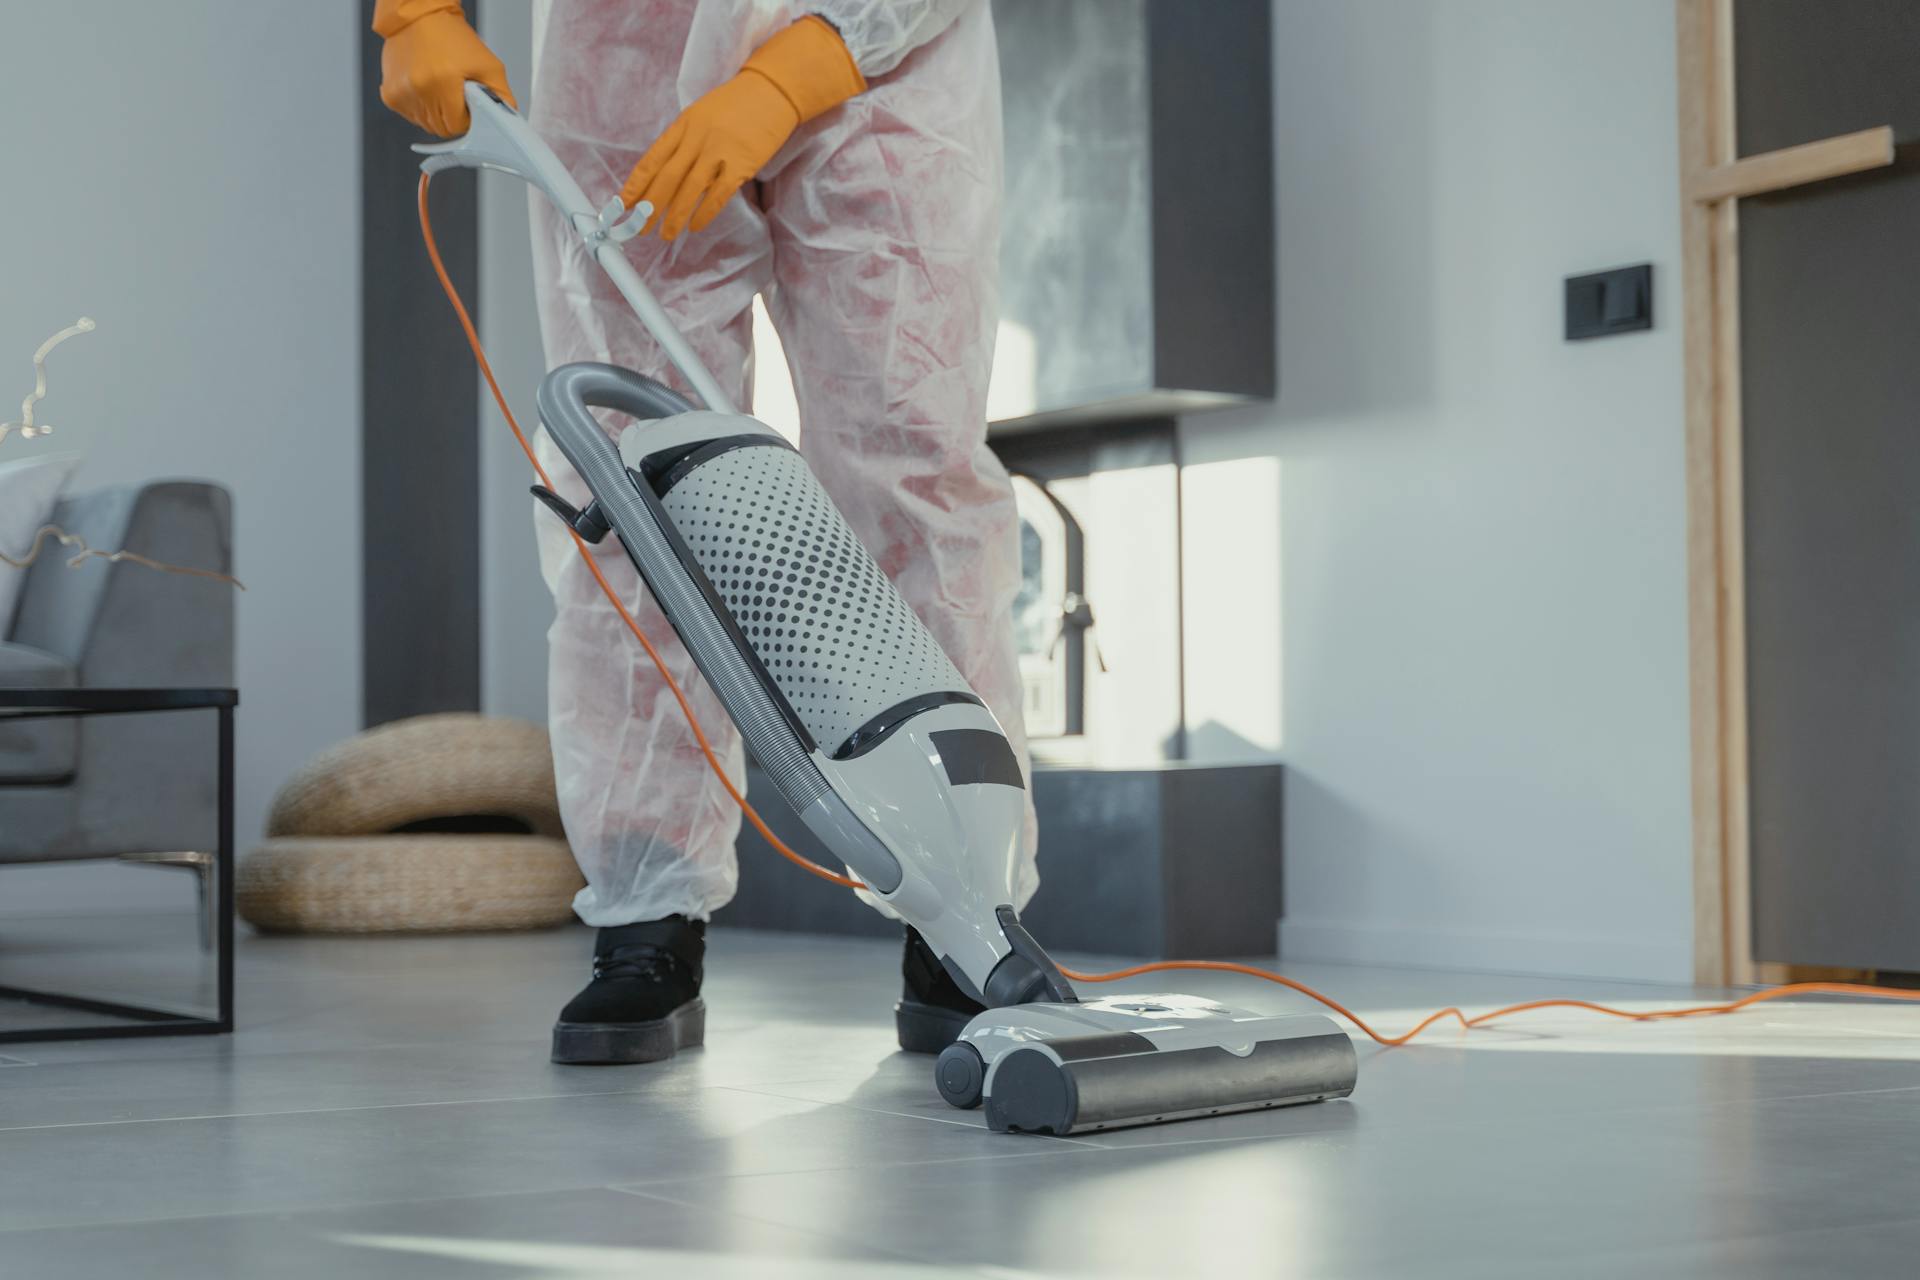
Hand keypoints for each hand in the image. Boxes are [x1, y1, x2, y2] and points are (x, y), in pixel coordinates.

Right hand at [376, 5, 514, 137]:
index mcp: (442, 83)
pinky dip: (421, 107)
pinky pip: (412, 116)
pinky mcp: (390, 95)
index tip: (469, 103)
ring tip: (440, 86)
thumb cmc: (453, 37)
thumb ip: (502, 96)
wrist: (419, 17)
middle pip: (442, 129)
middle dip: (453, 116)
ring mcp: (401, 94)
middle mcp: (418, 90)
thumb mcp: (488, 65)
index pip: (458, 126)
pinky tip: (426, 86)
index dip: (468, 117)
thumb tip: (509, 119)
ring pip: (426, 125)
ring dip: (437, 113)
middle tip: (456, 93)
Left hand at [620, 16, 864, 239]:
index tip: (622, 204)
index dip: (635, 184)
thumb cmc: (737, 104)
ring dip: (674, 215)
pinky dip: (705, 212)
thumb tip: (668, 176)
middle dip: (650, 206)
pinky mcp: (742, 164)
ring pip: (689, 189)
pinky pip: (718, 194)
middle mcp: (697, 137)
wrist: (772, 91)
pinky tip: (695, 225)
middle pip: (666, 177)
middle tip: (639, 228)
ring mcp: (719, 150)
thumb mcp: (702, 114)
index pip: (652, 159)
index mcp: (683, 124)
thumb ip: (685, 142)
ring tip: (665, 234)